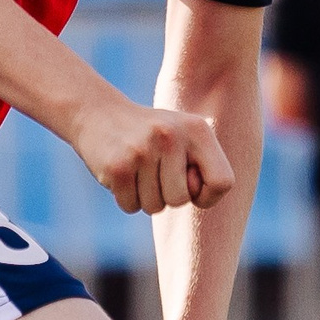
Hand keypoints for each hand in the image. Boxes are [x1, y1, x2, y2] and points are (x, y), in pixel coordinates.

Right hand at [66, 94, 233, 214]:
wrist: (97, 112)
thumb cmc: (149, 135)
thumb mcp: (183, 136)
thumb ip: (203, 166)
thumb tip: (200, 195)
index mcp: (197, 129)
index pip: (223, 182)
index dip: (207, 195)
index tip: (190, 184)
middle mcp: (171, 136)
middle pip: (181, 200)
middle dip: (166, 196)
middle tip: (153, 171)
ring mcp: (143, 150)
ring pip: (155, 207)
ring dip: (144, 197)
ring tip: (136, 169)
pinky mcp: (117, 166)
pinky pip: (131, 206)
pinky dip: (125, 198)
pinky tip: (120, 174)